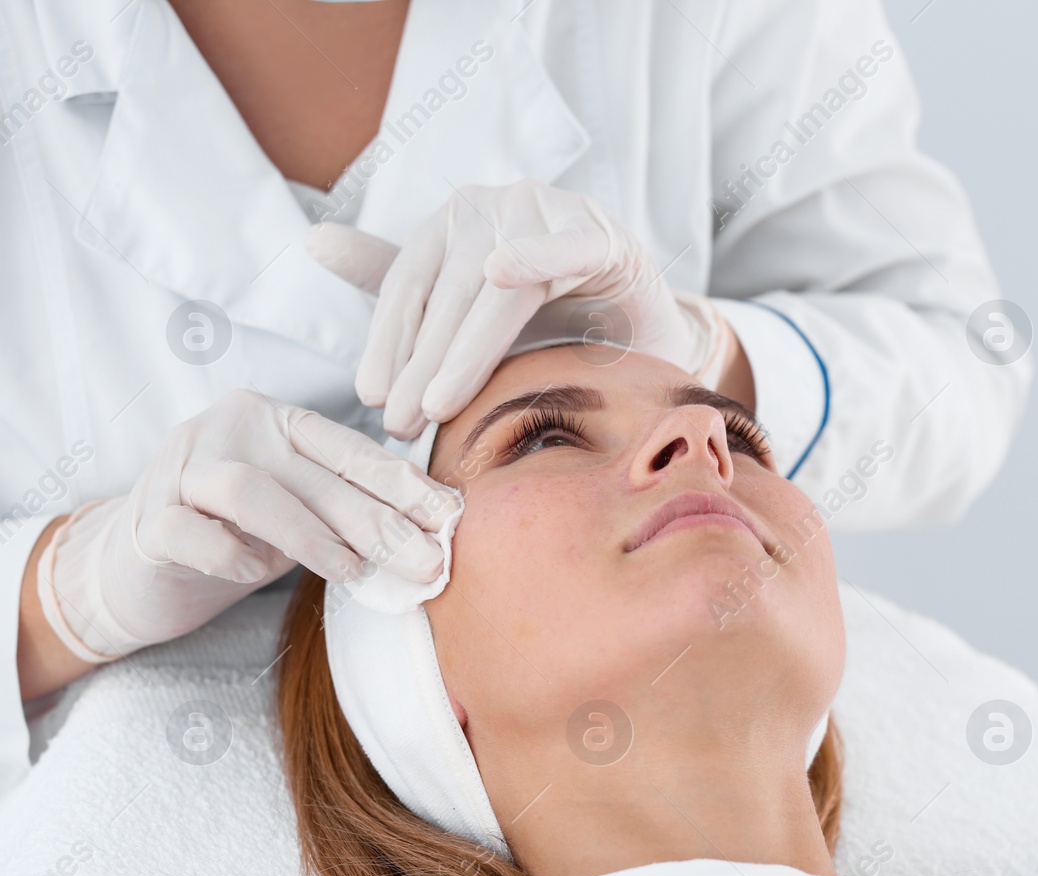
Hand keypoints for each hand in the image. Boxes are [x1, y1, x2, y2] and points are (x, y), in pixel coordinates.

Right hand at [36, 390, 453, 661]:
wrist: (135, 567)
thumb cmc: (235, 534)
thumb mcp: (301, 513)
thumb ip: (350, 512)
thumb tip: (432, 537)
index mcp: (274, 420)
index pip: (349, 449)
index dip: (402, 484)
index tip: (449, 519)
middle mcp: (226, 430)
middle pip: (313, 475)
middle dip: (379, 522)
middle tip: (425, 563)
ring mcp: (179, 470)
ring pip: (251, 491)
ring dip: (311, 536)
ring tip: (352, 573)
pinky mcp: (146, 520)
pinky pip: (192, 534)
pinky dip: (232, 556)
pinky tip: (258, 573)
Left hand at [305, 181, 732, 438]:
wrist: (641, 327)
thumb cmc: (550, 319)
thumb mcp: (468, 312)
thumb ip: (402, 286)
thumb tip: (311, 239)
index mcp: (456, 218)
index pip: (408, 282)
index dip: (386, 340)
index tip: (371, 398)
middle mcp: (497, 205)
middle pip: (448, 290)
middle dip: (420, 362)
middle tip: (399, 423)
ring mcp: (553, 212)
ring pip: (498, 284)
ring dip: (465, 346)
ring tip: (439, 403)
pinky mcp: (607, 235)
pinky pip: (570, 244)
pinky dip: (538, 253)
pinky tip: (504, 270)